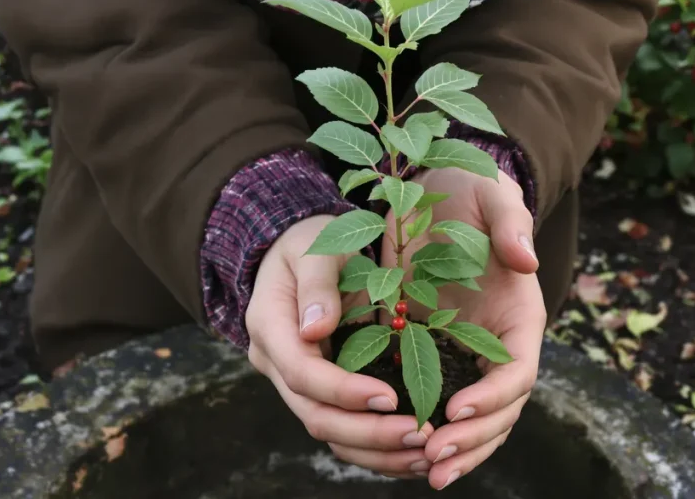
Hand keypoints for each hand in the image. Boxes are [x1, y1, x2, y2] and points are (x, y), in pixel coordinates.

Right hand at [246, 215, 434, 477]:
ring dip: (377, 450)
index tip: (391, 397)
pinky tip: (414, 451)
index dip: (344, 391)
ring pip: (330, 433)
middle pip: (316, 416)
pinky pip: (343, 431)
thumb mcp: (314, 247)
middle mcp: (276, 364)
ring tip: (425, 451)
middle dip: (368, 432)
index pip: (303, 374)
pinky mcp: (318, 392)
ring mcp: (295, 383)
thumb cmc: (310, 243)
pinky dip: (378, 447)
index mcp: (270, 327)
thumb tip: (315, 331)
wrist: (299, 253)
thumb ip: (316, 284)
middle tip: (419, 435)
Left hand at [380, 169, 545, 489]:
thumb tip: (527, 258)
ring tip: (423, 470)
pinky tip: (402, 453)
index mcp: (520, 317)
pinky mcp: (432, 354)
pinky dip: (428, 432)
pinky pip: (437, 403)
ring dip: (454, 451)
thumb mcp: (491, 193)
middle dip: (471, 440)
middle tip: (433, 458)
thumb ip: (511, 222)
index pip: (518, 372)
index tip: (457, 410)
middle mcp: (497, 344)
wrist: (436, 192)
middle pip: (499, 410)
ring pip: (472, 419)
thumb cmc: (470, 190)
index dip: (494, 397)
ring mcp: (466, 354)